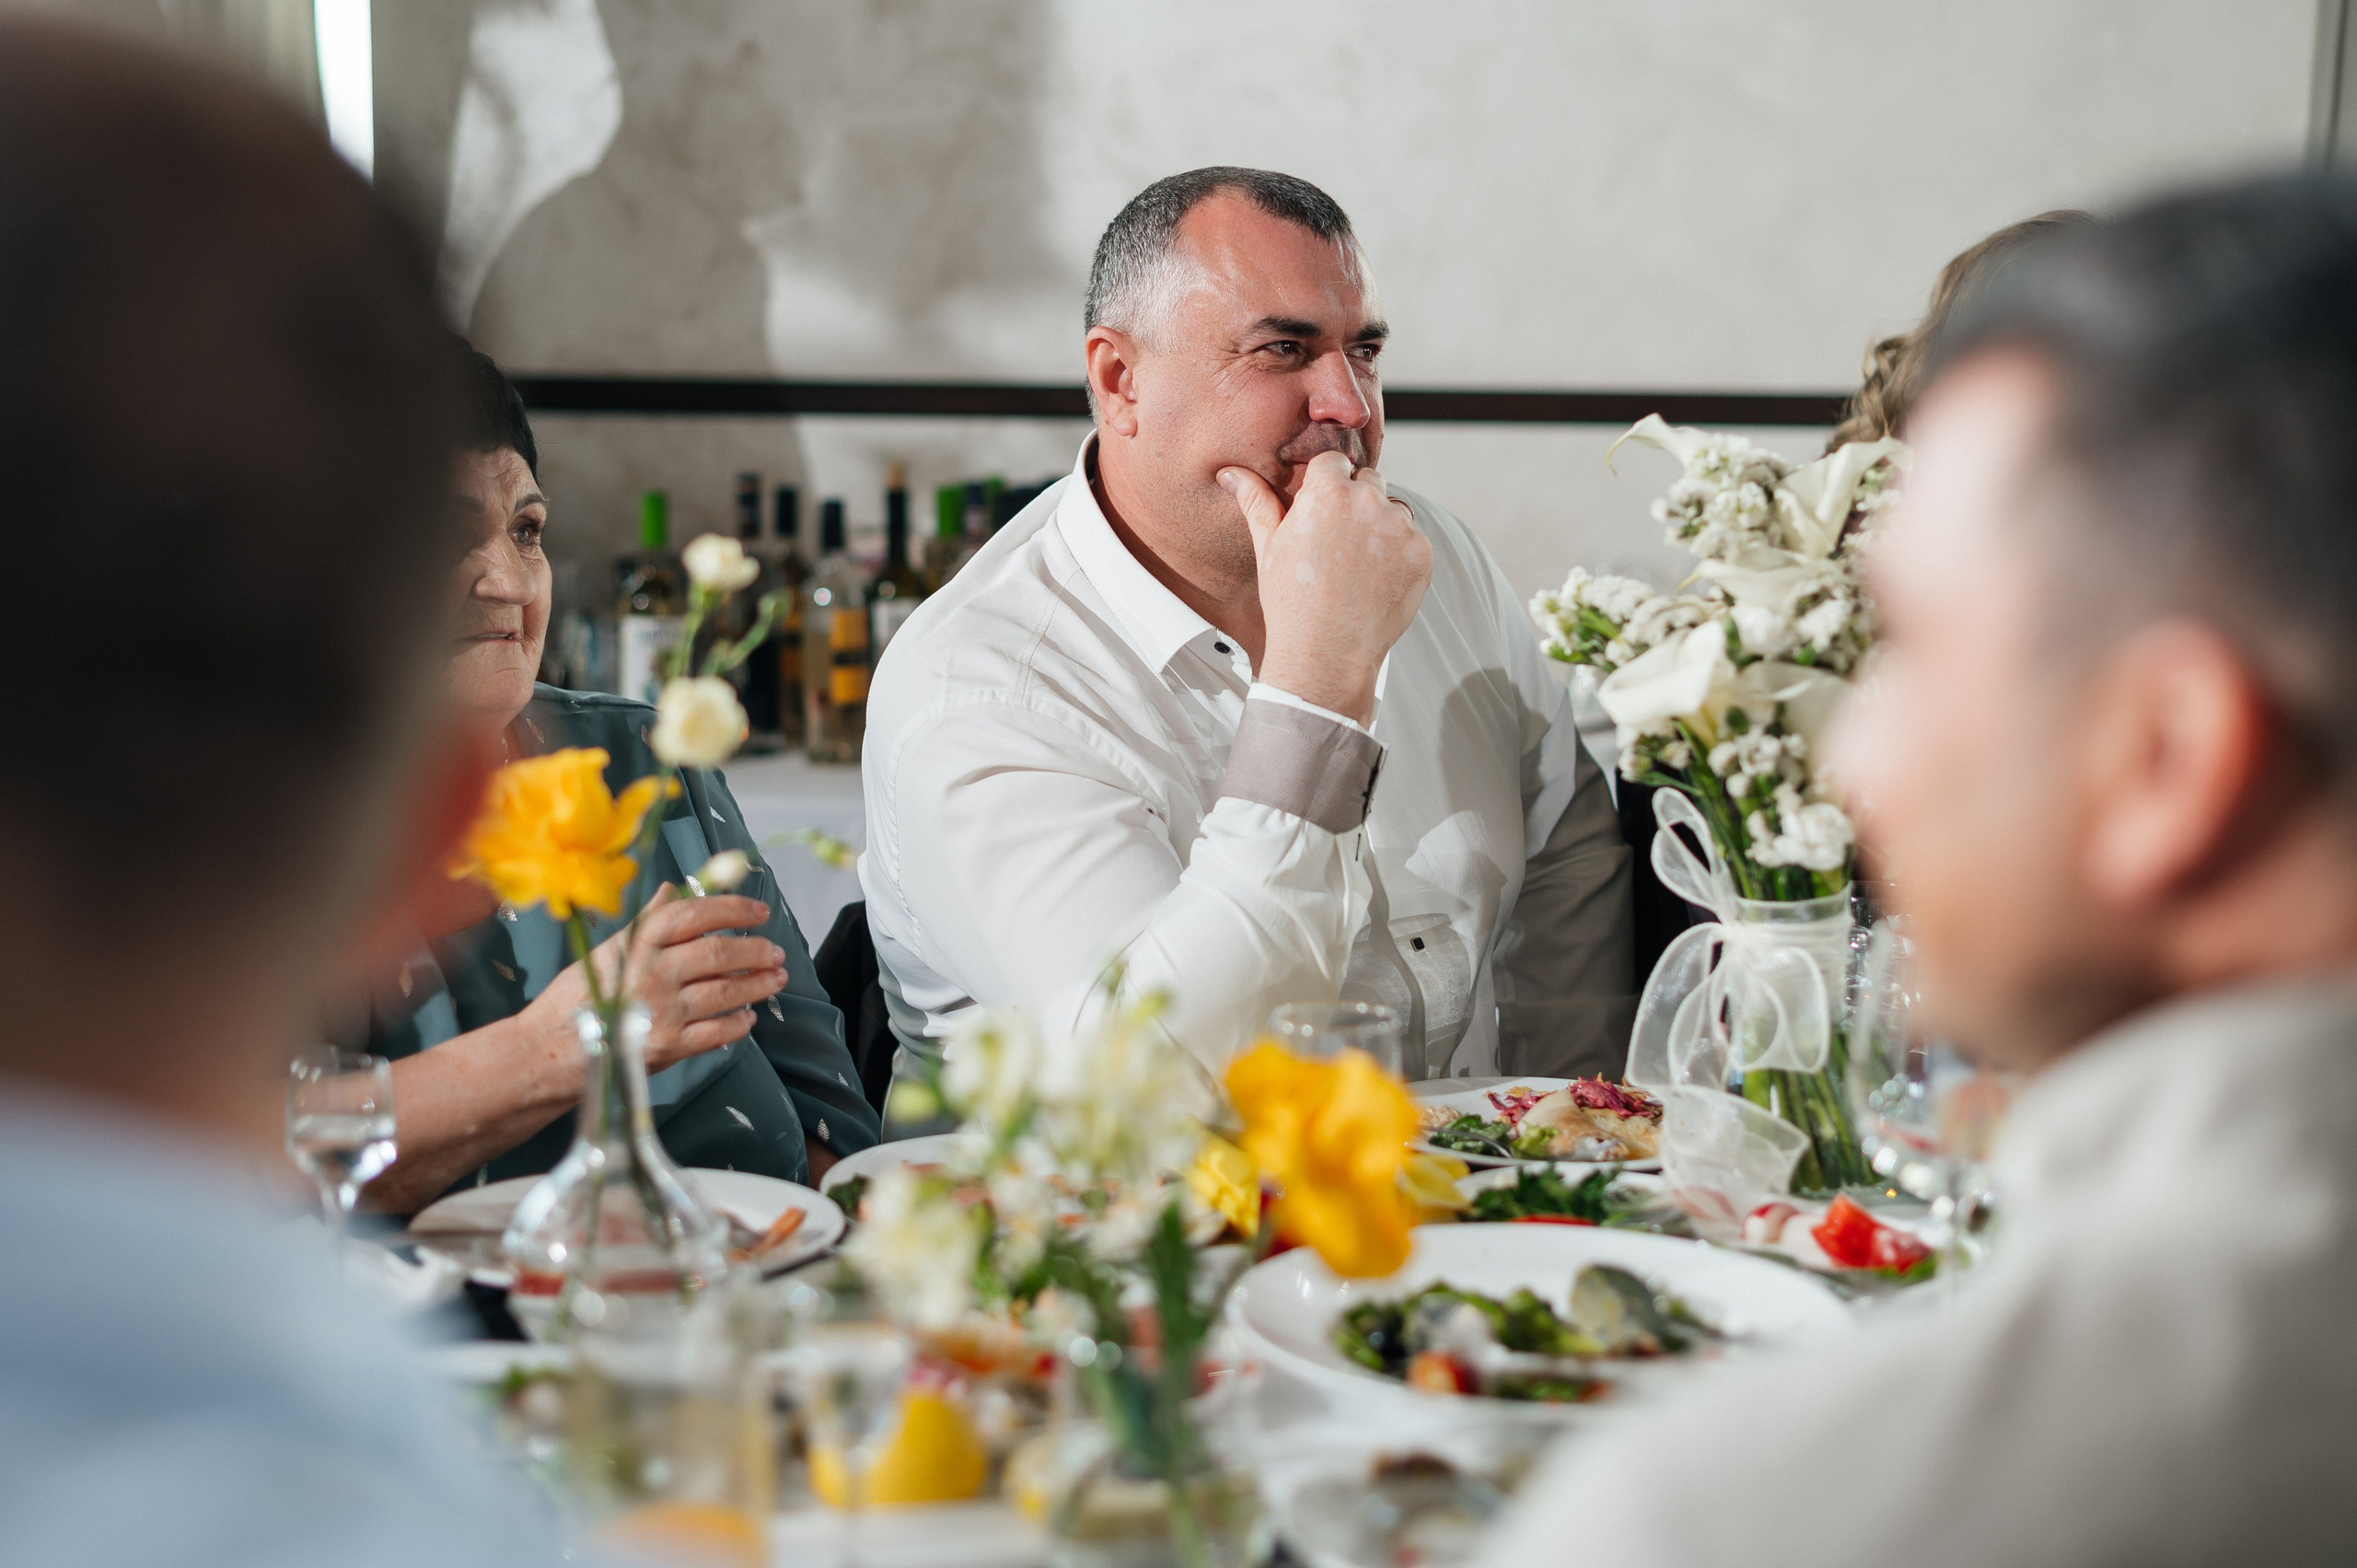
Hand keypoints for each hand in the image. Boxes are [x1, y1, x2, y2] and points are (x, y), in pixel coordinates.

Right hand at [524, 886, 788, 1073]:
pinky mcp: (667, 1047)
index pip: (694, 914)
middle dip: (755, 951)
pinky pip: (718, 1032)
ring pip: (727, 992)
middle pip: (719, 954)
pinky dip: (739, 1023)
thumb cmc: (574, 1001)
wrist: (544, 1053)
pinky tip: (748, 1018)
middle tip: (775, 952)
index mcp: (636, 945)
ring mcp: (662, 1011)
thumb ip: (645, 924)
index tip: (757, 912)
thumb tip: (672, 892)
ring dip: (758, 985)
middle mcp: (652, 974)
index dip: (732, 910)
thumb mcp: (605, 952)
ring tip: (775, 980)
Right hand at [1219, 451, 1430, 723]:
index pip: (1334, 462)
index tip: (1320, 514)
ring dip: (1381, 527)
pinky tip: (1376, 582)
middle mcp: (1367, 501)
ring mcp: (1399, 527)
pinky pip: (1413, 540)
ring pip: (1394, 510)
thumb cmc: (1290, 602)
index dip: (1326, 486)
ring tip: (1357, 566)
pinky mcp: (1421, 553)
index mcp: (1327, 491)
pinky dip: (1400, 555)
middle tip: (1338, 544)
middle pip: (1369, 481)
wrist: (1326, 654)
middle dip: (1356, 502)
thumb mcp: (1268, 547)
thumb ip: (1256, 501)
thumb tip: (1231, 473)